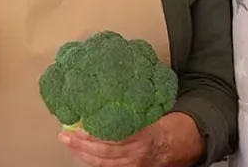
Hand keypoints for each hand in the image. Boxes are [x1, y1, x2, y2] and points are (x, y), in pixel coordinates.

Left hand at [60, 113, 197, 166]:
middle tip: (66, 134)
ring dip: (83, 152)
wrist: (181, 145)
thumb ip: (135, 108)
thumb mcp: (154, 112)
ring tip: (68, 140)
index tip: (81, 127)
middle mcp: (137, 153)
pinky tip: (80, 150)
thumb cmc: (165, 124)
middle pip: (105, 152)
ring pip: (103, 162)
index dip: (96, 135)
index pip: (116, 138)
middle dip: (83, 144)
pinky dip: (92, 158)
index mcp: (146, 136)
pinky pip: (107, 166)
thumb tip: (112, 88)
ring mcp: (133, 163)